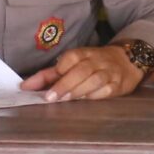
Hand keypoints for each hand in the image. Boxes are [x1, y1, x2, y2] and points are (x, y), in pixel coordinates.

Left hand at [22, 44, 142, 101]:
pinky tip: (85, 100)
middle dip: (65, 84)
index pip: (71, 58)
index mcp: (84, 54)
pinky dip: (95, 96)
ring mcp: (109, 73)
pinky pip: (106, 91)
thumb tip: (26, 86)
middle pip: (81, 70)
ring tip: (65, 99)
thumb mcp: (73, 64)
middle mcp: (97, 61)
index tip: (44, 86)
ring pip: (94, 80)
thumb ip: (50, 75)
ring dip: (79, 90)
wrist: (128, 60)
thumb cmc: (94, 64)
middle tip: (50, 97)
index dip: (58, 70)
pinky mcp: (118, 85)